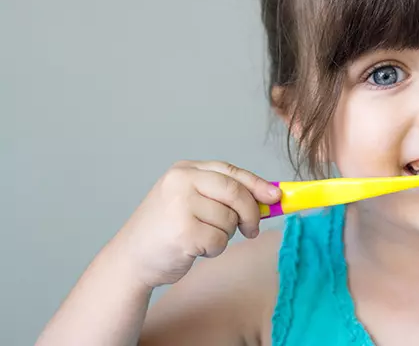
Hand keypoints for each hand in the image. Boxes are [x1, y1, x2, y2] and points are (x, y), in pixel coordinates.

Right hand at [108, 160, 280, 287]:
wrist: (130, 258)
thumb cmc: (167, 230)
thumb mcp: (190, 201)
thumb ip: (224, 195)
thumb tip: (270, 197)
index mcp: (184, 170)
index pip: (230, 172)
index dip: (257, 184)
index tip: (276, 196)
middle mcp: (181, 182)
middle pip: (235, 192)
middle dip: (251, 213)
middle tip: (251, 229)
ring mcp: (180, 206)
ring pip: (230, 220)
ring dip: (224, 235)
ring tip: (200, 237)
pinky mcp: (183, 232)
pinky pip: (219, 241)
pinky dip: (214, 249)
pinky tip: (194, 248)